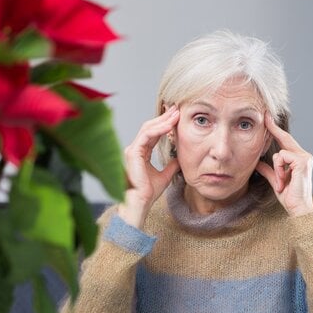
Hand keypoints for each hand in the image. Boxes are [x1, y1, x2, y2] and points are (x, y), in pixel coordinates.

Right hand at [118, 106, 180, 227]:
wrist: (140, 203)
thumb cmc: (148, 192)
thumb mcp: (165, 175)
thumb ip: (171, 165)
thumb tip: (180, 158)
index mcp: (141, 152)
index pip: (153, 133)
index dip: (165, 123)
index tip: (178, 117)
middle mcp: (135, 149)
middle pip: (150, 127)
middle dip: (165, 117)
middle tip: (178, 109)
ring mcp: (132, 150)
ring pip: (148, 128)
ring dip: (163, 120)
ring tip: (176, 113)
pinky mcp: (133, 153)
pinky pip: (146, 136)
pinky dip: (159, 129)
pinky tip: (170, 125)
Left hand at [255, 112, 312, 216]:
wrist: (299, 208)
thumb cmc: (290, 197)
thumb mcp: (276, 181)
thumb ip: (269, 170)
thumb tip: (257, 163)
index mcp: (299, 159)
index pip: (286, 141)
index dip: (276, 130)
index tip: (268, 119)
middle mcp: (304, 156)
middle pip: (285, 139)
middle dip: (274, 129)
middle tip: (265, 116)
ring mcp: (305, 158)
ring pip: (280, 152)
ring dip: (277, 169)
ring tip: (281, 182)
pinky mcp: (302, 162)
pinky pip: (282, 158)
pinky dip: (279, 170)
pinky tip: (284, 180)